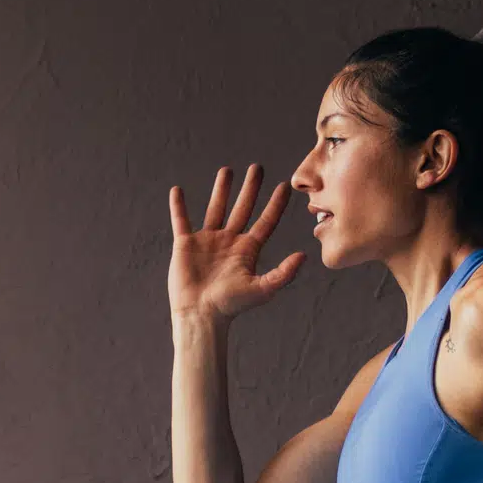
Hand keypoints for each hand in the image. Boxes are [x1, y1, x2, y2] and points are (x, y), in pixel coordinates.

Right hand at [167, 164, 303, 322]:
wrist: (200, 315)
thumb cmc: (231, 306)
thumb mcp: (262, 289)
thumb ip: (283, 273)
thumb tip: (304, 255)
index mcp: (247, 250)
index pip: (265, 222)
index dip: (275, 205)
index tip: (284, 186)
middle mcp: (229, 242)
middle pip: (242, 208)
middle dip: (250, 188)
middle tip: (257, 167)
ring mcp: (207, 241)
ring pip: (215, 208)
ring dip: (221, 190)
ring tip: (227, 171)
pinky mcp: (185, 244)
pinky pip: (181, 220)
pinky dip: (178, 206)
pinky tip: (178, 190)